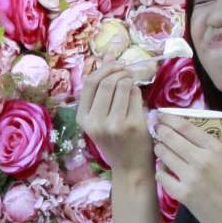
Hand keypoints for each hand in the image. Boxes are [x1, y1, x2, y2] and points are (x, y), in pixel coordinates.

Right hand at [75, 56, 156, 173]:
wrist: (130, 168)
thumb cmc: (116, 140)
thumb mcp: (100, 118)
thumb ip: (101, 90)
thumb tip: (108, 55)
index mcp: (83, 119)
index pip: (89, 83)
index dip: (104, 69)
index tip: (115, 65)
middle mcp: (95, 121)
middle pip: (107, 82)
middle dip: (120, 72)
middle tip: (128, 72)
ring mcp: (114, 124)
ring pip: (123, 86)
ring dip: (130, 81)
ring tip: (132, 87)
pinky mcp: (133, 125)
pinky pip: (136, 95)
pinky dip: (139, 92)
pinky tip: (138, 100)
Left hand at [155, 115, 221, 222]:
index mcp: (216, 149)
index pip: (186, 127)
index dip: (170, 118)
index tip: (164, 115)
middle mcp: (201, 160)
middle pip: (170, 137)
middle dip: (160, 130)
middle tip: (156, 128)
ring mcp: (190, 177)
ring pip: (163, 155)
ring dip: (159, 149)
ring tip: (159, 147)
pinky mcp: (182, 194)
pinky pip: (162, 176)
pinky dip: (160, 171)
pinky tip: (163, 170)